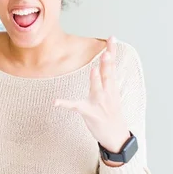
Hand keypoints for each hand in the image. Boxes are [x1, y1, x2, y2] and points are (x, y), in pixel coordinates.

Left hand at [54, 36, 129, 154]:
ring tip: (92, 70)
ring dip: (95, 80)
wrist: (116, 136)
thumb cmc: (111, 112)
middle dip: (107, 63)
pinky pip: (76, 106)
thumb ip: (105, 79)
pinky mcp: (90, 112)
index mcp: (111, 86)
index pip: (112, 65)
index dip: (112, 50)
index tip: (112, 37)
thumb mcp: (111, 94)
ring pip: (97, 89)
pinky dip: (65, 103)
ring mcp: (99, 102)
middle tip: (106, 52)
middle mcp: (107, 92)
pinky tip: (56, 101)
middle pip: (108, 74)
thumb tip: (102, 66)